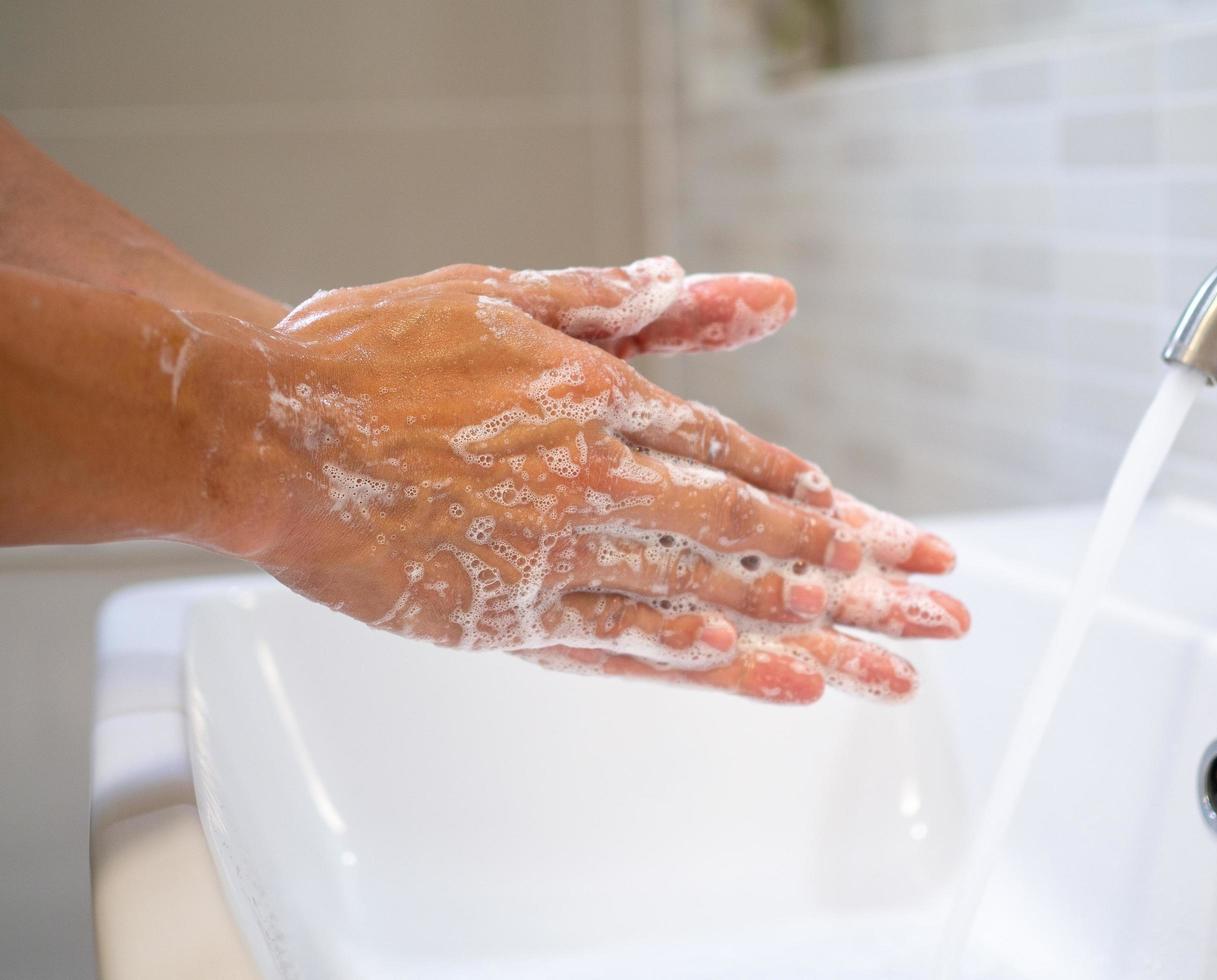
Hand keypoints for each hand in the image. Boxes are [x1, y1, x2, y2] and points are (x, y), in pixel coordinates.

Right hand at [233, 266, 965, 703]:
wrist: (263, 426)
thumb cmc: (378, 352)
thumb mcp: (515, 295)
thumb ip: (638, 304)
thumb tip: (761, 294)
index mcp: (597, 398)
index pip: (735, 454)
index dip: (808, 492)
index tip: (869, 522)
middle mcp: (591, 480)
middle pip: (742, 529)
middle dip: (842, 565)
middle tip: (919, 598)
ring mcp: (549, 555)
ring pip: (697, 592)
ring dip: (792, 622)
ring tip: (869, 651)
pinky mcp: (501, 614)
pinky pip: (616, 641)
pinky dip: (687, 654)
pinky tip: (745, 664)